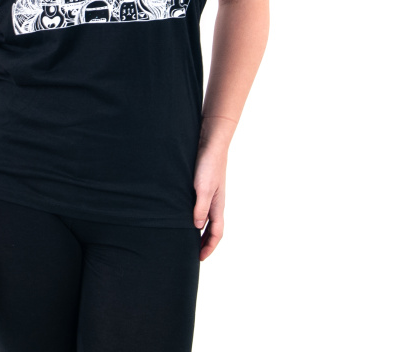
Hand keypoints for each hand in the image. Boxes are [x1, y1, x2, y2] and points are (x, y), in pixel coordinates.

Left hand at [192, 143, 226, 261]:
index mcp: (218, 205)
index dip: (209, 247)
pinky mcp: (202, 183)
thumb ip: (201, 208)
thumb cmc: (208, 164)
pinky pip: (199, 205)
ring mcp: (210, 193)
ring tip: (187, 236)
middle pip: (212, 228)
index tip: (199, 259)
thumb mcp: (203, 188)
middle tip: (193, 253)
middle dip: (204, 242)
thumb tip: (197, 227)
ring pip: (206, 217)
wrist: (211, 141)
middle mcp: (215, 201)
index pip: (216, 233)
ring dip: (199, 229)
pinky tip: (183, 212)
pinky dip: (194, 214)